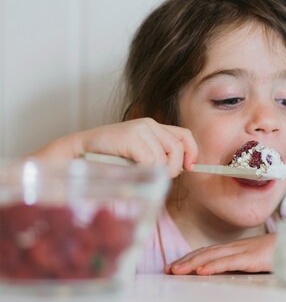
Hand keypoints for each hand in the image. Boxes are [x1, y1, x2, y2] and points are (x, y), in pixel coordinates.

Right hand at [33, 118, 197, 177]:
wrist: (78, 152)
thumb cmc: (109, 158)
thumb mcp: (139, 155)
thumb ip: (159, 156)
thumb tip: (182, 169)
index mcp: (154, 126)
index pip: (185, 135)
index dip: (191, 152)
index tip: (188, 167)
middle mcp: (149, 124)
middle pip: (177, 148)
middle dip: (173, 168)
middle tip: (160, 176)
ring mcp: (140, 129)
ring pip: (165, 157)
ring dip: (158, 172)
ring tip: (141, 173)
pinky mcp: (131, 137)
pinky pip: (151, 161)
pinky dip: (146, 171)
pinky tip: (133, 170)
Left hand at [166, 234, 275, 274]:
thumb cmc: (284, 252)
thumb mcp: (261, 260)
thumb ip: (248, 264)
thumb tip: (236, 273)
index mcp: (239, 248)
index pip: (210, 251)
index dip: (192, 257)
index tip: (177, 265)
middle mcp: (238, 246)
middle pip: (206, 252)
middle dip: (186, 260)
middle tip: (168, 269)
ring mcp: (244, 250)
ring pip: (212, 255)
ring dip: (192, 263)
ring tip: (177, 270)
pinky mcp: (251, 257)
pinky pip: (228, 262)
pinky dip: (213, 266)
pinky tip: (201, 271)